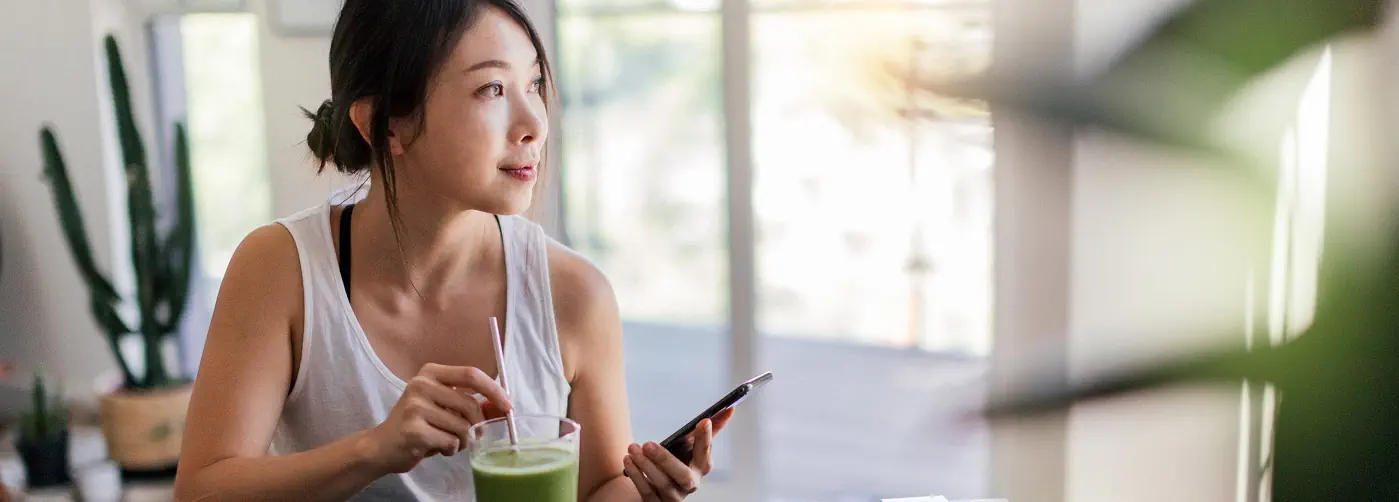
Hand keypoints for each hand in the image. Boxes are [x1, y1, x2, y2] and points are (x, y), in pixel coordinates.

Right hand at [363, 363, 512, 473]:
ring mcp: (415, 407)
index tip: (507, 405)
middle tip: (471, 435)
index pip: (471, 374)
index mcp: (431, 373)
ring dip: (462, 440)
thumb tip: (502, 406)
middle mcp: (421, 385)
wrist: (382, 446)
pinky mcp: (413, 430)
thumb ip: (472, 403)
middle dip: (477, 425)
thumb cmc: (419, 425)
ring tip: (446, 441)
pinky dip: (450, 450)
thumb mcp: (445, 408)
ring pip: (463, 427)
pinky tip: (435, 447)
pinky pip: (451, 442)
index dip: (494, 390)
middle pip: (470, 404)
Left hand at [622, 408, 734, 500]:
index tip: (703, 421)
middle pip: (683, 476)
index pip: (706, 455)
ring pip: (662, 484)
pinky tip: (628, 460)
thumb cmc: (678, 461)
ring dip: (646, 465)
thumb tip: (729, 408)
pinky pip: (647, 492)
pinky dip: (636, 475)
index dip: (706, 439)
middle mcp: (690, 485)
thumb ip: (710, 429)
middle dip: (665, 460)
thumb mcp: (691, 445)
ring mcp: (674, 497)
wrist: (658, 487)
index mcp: (701, 468)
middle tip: (648, 444)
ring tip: (633, 448)